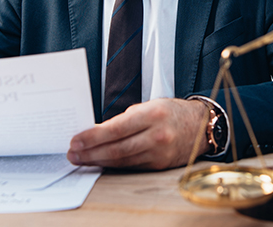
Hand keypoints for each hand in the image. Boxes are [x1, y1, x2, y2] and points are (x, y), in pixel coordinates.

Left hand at [67, 98, 209, 169]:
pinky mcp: (160, 165)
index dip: (93, 136)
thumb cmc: (170, 111)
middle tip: (73, 153)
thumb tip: (97, 131)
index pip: (116, 128)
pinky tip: (101, 163)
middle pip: (117, 148)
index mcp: (152, 114)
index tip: (76, 140)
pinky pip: (132, 166)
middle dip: (91, 152)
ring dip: (99, 161)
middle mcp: (157, 135)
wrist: (200, 125)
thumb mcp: (148, 106)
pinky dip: (114, 165)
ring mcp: (160, 153)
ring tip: (82, 159)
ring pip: (123, 160)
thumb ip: (124, 119)